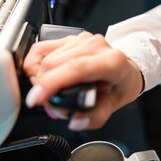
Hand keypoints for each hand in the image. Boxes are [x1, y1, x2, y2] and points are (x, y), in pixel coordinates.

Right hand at [23, 32, 143, 130]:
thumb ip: (95, 117)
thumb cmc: (120, 85)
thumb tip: (76, 121)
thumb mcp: (113, 105)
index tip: (37, 99)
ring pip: (44, 57)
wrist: (124, 71)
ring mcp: (81, 40)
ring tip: (53, 93)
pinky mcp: (68, 39)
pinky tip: (44, 78)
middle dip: (44, 87)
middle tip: (51, 105)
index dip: (51, 83)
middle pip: (54, 63)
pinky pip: (40, 50)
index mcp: (111, 61)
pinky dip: (35, 67)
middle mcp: (95, 46)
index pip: (75, 68)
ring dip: (40, 80)